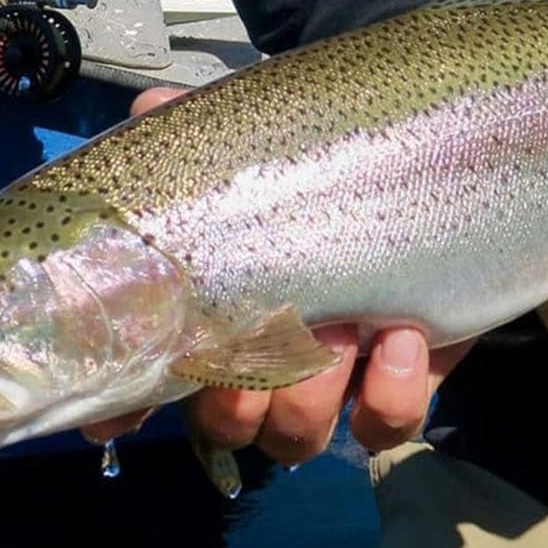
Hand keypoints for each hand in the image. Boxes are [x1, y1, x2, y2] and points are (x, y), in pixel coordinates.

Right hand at [83, 87, 472, 463]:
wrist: (427, 153)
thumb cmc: (321, 152)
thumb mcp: (255, 134)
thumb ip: (196, 124)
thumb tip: (152, 111)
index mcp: (213, 305)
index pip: (144, 380)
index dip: (120, 409)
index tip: (122, 411)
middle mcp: (265, 354)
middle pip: (222, 425)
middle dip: (233, 404)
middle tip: (268, 337)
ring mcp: (335, 373)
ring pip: (295, 436)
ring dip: (311, 396)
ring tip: (347, 327)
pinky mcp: (403, 376)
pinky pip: (385, 423)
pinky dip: (390, 396)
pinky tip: (402, 338)